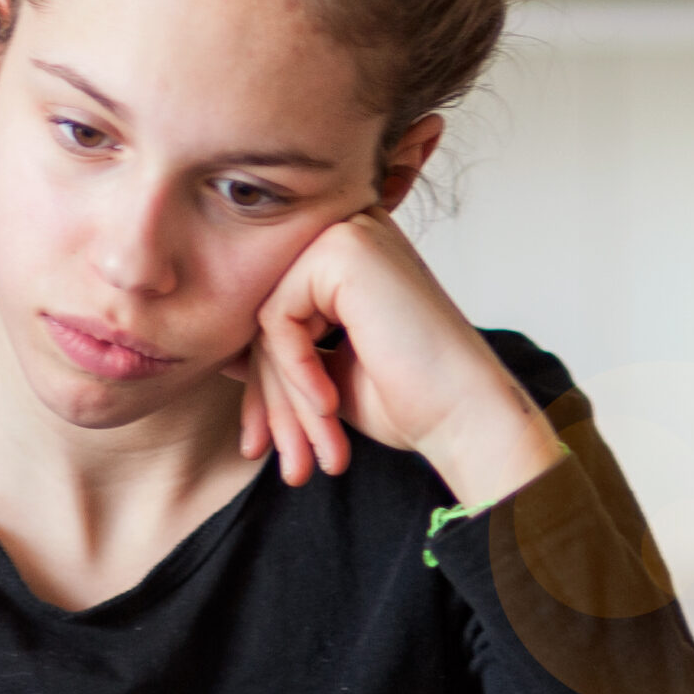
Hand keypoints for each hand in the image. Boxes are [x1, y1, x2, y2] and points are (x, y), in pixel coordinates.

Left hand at [232, 208, 559, 508]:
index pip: (276, 313)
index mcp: (348, 254)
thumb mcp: (325, 375)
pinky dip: (296, 373)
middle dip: (272, 400)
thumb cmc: (410, 399)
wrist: (467, 416)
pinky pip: (278, 319)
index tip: (265, 442)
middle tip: (289, 462)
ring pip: (268, 323)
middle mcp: (349, 231)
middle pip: (267, 316)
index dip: (266, 385)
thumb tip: (226, 354)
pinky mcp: (343, 251)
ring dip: (284, 399)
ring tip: (308, 453)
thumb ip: (281, 354)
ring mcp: (347, 233)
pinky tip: (331, 406)